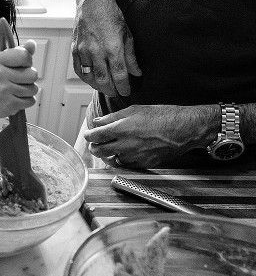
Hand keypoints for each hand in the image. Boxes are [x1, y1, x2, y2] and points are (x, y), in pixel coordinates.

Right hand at [0, 40, 37, 118]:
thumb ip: (17, 53)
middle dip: (29, 78)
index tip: (21, 65)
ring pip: (33, 89)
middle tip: (18, 80)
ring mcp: (3, 91)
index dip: (27, 61)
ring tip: (16, 90)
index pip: (24, 55)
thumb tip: (32, 44)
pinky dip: (25, 101)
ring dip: (28, 90)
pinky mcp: (8, 105)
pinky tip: (14, 98)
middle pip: (32, 74)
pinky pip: (30, 101)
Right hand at [72, 0, 140, 96]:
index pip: (119, 75)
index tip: (127, 92)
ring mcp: (83, 50)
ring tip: (105, 88)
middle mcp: (96, 51)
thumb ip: (131, 56)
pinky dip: (85, 77)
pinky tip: (91, 79)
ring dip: (97, 86)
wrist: (92, 2)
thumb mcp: (127, 34)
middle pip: (103, 80)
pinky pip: (78, 69)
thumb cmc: (111, 15)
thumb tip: (136, 73)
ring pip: (89, 77)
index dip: (124, 87)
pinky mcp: (75, 49)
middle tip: (117, 93)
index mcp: (113, 47)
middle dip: (111, 90)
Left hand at [85, 105, 209, 167]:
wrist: (186, 129)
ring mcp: (136, 156)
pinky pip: (126, 165)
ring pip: (112, 160)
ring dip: (109, 154)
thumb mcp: (135, 110)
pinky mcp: (145, 164)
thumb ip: (113, 117)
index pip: (95, 136)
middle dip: (94, 147)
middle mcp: (127, 144)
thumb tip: (98, 122)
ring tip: (111, 146)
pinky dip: (122, 159)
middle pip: (99, 151)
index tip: (89, 134)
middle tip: (96, 143)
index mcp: (123, 128)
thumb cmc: (163, 116)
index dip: (89, 135)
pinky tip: (125, 152)